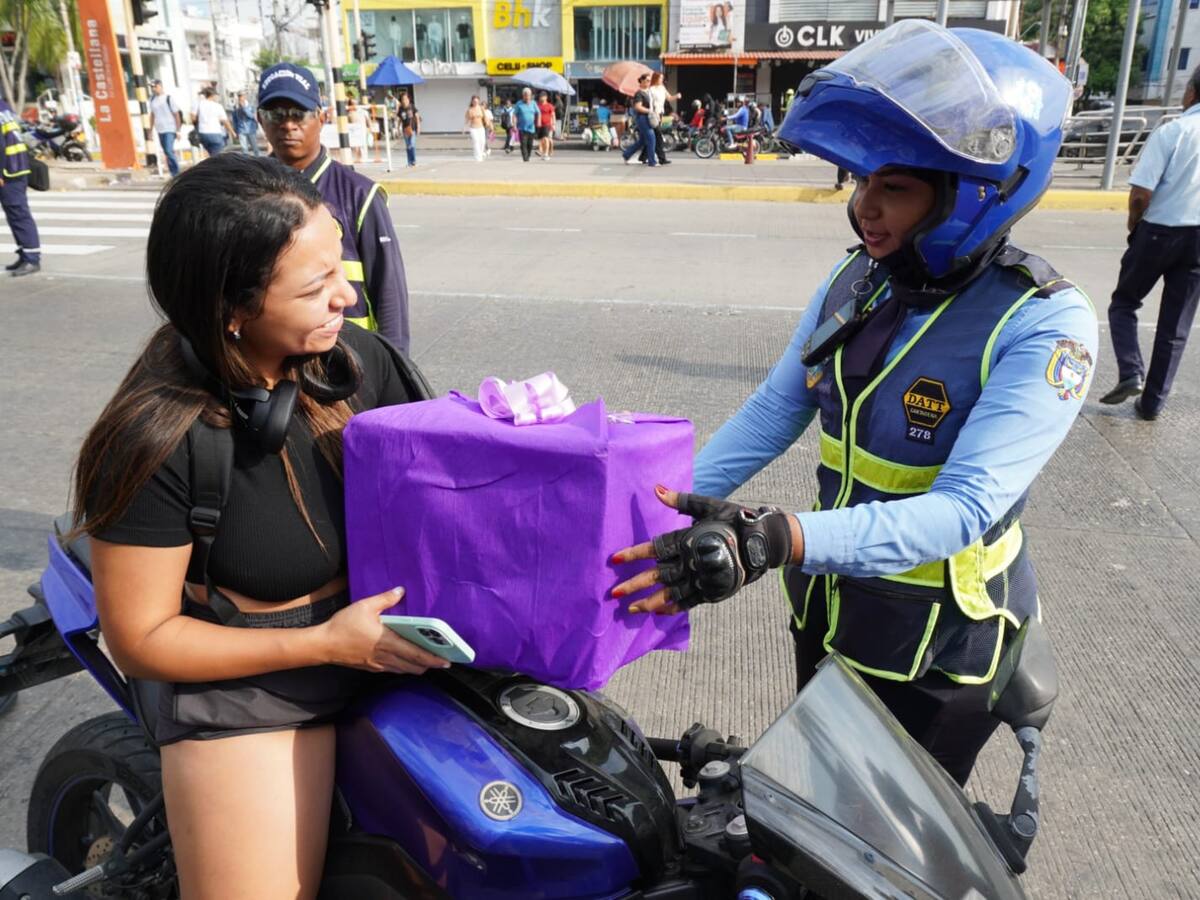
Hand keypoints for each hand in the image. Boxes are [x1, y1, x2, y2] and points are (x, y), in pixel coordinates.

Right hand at [319, 588, 450, 673]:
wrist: (323, 645)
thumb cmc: (343, 625)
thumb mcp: (365, 606)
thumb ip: (385, 599)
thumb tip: (401, 591)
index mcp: (387, 641)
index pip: (415, 653)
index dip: (432, 658)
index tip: (446, 660)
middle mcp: (385, 656)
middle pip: (413, 666)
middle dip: (430, 665)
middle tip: (443, 662)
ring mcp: (378, 664)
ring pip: (404, 670)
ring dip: (417, 667)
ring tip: (428, 662)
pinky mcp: (371, 667)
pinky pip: (392, 670)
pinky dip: (404, 668)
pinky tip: (407, 663)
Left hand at [610, 486, 795, 614]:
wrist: (763, 541)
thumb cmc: (733, 519)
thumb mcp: (708, 505)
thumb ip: (681, 501)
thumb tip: (656, 489)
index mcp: (687, 539)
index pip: (655, 547)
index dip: (634, 553)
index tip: (615, 558)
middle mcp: (691, 560)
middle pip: (658, 575)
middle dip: (635, 584)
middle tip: (614, 592)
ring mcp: (701, 578)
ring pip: (670, 592)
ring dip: (649, 601)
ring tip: (630, 608)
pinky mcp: (712, 590)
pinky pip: (689, 601)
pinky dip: (673, 607)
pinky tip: (657, 612)